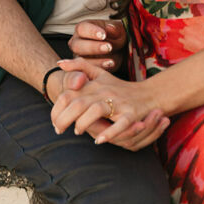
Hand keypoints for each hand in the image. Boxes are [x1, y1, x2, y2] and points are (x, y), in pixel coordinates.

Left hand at [51, 59, 168, 150]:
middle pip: (78, 103)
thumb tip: (59, 63)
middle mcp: (104, 92)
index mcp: (94, 85)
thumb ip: (80, 66)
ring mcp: (118, 102)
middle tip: (59, 129)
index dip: (57, 108)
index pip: (69, 94)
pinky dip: (109, 133)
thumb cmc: (119, 87)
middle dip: (64, 119)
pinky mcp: (131, 113)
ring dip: (83, 123)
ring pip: (96, 110)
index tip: (53, 120)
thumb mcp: (100, 73)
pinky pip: (120, 124)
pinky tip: (99, 141)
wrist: (150, 94)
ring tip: (77, 131)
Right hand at [67, 18, 127, 70]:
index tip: (103, 35)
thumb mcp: (119, 30)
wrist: (121, 51)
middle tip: (108, 47)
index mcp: (83, 28)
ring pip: (82, 60)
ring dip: (98, 60)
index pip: (82, 28)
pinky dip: (101, 68)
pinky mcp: (85, 69)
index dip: (92, 31)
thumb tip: (110, 28)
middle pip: (77, 46)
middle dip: (94, 47)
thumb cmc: (116, 37)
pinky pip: (88, 71)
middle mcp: (77, 42)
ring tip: (111, 60)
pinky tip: (110, 64)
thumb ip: (115, 28)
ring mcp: (79, 57)